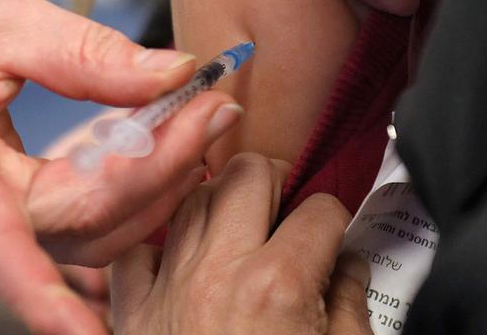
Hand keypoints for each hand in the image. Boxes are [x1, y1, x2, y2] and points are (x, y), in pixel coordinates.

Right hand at [0, 0, 240, 334]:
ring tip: (196, 124)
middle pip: (72, 226)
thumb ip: (89, 55)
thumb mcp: (4, 16)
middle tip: (213, 112)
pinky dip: (119, 188)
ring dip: (146, 186)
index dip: (48, 298)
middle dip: (154, 177)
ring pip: (79, 231)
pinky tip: (159, 154)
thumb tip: (175, 75)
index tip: (99, 334)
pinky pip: (68, 217)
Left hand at [112, 153, 372, 334]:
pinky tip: (180, 258)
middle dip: (275, 181)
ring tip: (240, 227)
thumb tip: (351, 263)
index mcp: (278, 285)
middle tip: (286, 209)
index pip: (320, 210)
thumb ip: (353, 305)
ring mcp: (169, 288)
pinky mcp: (133, 314)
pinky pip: (134, 251)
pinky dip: (158, 248)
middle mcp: (218, 272)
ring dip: (219, 203)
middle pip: (247, 173)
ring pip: (190, 197)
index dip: (336, 218)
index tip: (335, 234)